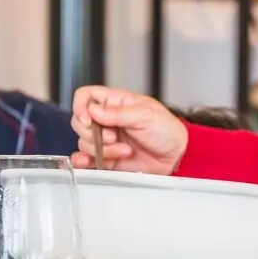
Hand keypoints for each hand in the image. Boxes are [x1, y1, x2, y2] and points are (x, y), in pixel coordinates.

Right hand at [70, 86, 188, 173]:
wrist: (177, 157)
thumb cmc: (168, 131)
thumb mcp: (146, 115)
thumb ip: (117, 113)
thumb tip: (93, 111)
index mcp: (116, 103)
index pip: (86, 96)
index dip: (81, 106)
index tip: (90, 119)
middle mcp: (107, 120)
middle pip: (80, 122)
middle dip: (93, 133)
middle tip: (113, 136)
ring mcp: (107, 140)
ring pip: (84, 142)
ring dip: (102, 149)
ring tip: (125, 150)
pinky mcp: (108, 158)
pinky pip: (87, 159)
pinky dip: (84, 161)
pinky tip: (89, 162)